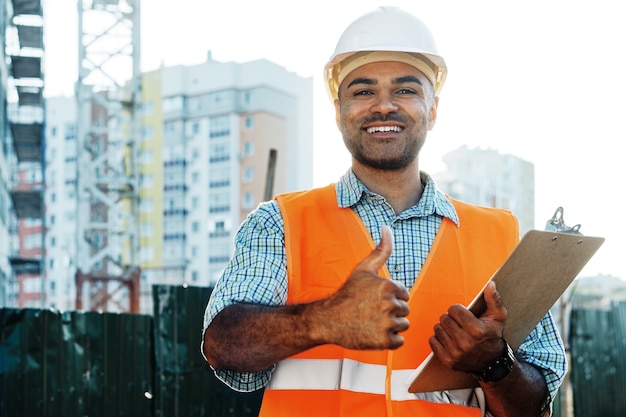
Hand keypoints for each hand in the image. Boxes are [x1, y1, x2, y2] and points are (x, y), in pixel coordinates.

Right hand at [319, 226, 409, 349]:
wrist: (327, 319)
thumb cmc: (347, 293)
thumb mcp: (364, 269)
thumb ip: (381, 249)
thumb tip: (387, 228)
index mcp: (388, 286)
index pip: (404, 294)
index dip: (391, 297)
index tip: (374, 299)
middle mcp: (389, 304)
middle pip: (405, 310)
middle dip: (391, 312)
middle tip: (371, 311)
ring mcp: (386, 324)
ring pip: (403, 325)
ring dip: (390, 326)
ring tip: (372, 322)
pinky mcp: (384, 341)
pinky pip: (398, 341)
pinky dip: (388, 340)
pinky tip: (372, 333)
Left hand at [429, 281, 506, 371]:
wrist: (491, 362)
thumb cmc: (492, 335)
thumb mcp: (498, 317)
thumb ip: (494, 299)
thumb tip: (490, 284)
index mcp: (477, 331)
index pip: (454, 309)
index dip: (458, 309)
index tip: (463, 314)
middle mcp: (466, 344)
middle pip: (444, 319)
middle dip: (450, 318)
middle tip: (457, 322)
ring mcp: (456, 354)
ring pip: (437, 329)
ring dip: (443, 328)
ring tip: (453, 330)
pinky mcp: (448, 361)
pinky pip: (432, 341)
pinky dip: (438, 338)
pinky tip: (448, 339)